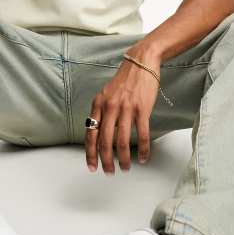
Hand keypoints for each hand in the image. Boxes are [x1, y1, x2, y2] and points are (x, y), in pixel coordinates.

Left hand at [85, 47, 160, 173]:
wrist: (141, 62)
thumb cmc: (124, 80)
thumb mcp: (106, 94)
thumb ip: (102, 113)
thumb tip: (99, 136)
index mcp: (98, 104)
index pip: (90, 134)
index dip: (90, 153)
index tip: (92, 167)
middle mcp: (110, 107)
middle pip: (105, 141)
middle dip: (106, 160)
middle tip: (109, 172)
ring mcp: (126, 108)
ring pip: (122, 141)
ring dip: (123, 158)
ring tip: (126, 167)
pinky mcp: (142, 109)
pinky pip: (142, 134)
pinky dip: (143, 150)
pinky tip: (144, 158)